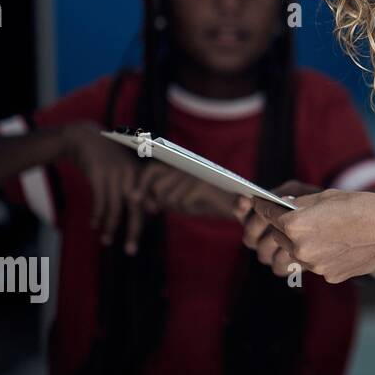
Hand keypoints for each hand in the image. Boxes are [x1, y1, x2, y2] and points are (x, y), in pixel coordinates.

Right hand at [59, 121, 142, 250]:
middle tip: (131, 250)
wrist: (84, 138)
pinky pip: (100, 200)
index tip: (143, 236)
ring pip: (115, 207)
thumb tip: (153, 211)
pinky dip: (98, 215)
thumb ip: (136, 189)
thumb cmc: (107, 158)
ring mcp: (116, 173)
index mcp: (140, 173)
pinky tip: (95, 226)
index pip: (148, 202)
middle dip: (134, 230)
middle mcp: (131, 174)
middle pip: (135, 207)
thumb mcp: (124, 170)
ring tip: (107, 242)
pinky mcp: (100, 174)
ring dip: (111, 227)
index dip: (146, 220)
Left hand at [122, 162, 238, 253]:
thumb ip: (160, 196)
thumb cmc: (207, 203)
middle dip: (154, 198)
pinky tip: (198, 207)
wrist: (240, 208)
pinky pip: (182, 200)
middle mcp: (187, 165)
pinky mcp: (202, 183)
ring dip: (174, 206)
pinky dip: (187, 208)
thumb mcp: (180, 200)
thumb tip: (136, 198)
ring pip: (168, 195)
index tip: (133, 199)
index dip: (140, 184)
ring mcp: (195, 173)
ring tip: (188, 207)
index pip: (150, 170)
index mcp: (180, 166)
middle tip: (157, 209)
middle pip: (156, 183)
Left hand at [236, 188, 374, 283]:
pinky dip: (320, 257)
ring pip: (295, 256)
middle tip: (289, 221)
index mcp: (296, 225)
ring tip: (312, 236)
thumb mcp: (326, 197)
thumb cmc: (362, 206)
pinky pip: (316, 266)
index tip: (260, 206)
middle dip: (280, 229)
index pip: (267, 215)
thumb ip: (300, 204)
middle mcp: (301, 248)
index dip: (263, 208)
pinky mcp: (329, 276)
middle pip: (277, 239)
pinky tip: (336, 246)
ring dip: (297, 247)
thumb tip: (283, 207)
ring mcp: (315, 266)